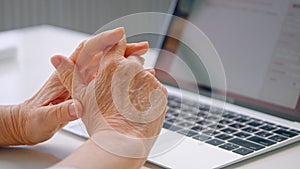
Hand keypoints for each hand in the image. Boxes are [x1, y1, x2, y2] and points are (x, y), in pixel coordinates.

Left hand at [0, 28, 131, 145]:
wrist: (30, 124)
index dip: (103, 41)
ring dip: (128, 61)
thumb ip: (60, 112)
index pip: (86, 50)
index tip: (120, 36)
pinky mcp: (90, 91)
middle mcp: (77, 76)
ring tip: (144, 62)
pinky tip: (138, 79)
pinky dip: (126, 77)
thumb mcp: (44, 118)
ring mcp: (85, 82)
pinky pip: (112, 79)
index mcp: (64, 75)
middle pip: (103, 55)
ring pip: (110, 66)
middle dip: (123, 49)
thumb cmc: (34, 119)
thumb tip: (75, 108)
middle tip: (142, 47)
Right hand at [52, 31, 167, 157]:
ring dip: (140, 83)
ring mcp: (149, 80)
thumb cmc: (99, 120)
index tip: (118, 49)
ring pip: (145, 75)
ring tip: (129, 102)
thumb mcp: (80, 95)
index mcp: (112, 65)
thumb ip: (70, 73)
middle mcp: (133, 68)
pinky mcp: (161, 92)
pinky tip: (140, 107)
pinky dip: (150, 95)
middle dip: (129, 69)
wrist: (121, 142)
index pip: (117, 43)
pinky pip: (155, 89)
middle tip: (120, 88)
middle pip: (134, 59)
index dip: (117, 46)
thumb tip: (56, 58)